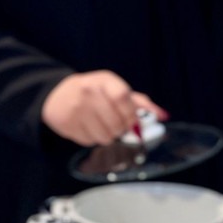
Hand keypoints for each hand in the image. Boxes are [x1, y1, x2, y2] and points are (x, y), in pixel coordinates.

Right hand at [42, 70, 167, 146]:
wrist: (59, 97)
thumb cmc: (94, 94)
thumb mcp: (115, 91)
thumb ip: (139, 103)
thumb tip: (163, 115)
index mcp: (104, 80)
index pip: (122, 97)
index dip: (130, 114)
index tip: (132, 121)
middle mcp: (88, 91)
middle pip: (115, 123)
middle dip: (120, 130)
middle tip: (115, 125)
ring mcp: (76, 108)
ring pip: (104, 136)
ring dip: (107, 137)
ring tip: (100, 126)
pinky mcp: (67, 124)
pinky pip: (89, 141)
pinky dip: (92, 139)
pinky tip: (87, 128)